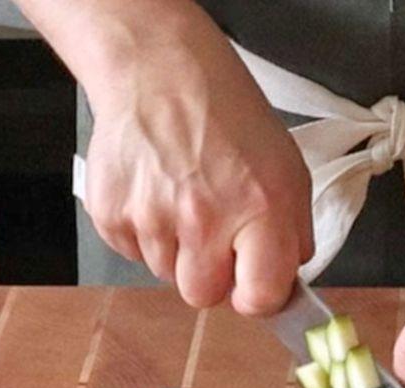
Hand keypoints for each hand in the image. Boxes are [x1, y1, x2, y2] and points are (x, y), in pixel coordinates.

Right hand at [75, 4, 311, 311]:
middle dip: (211, 274)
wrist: (161, 73)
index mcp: (259, 210)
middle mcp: (204, 219)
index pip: (259, 298)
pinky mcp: (112, 215)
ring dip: (177, 249)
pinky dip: (145, 231)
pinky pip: (133, 252)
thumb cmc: (229, 119)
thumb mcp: (288, 172)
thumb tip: (283, 283)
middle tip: (215, 233)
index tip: (254, 284)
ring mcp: (152, 218)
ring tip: (184, 198)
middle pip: (203, 296)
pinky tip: (156, 192)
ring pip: (166, 274)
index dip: (257, 296)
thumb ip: (291, 235)